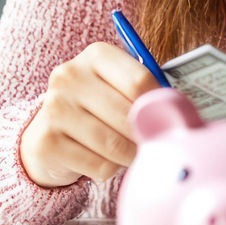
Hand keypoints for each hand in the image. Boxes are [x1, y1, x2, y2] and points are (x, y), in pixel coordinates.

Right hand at [19, 42, 158, 187]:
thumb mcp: (120, 89)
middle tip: (148, 143)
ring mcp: (54, 108)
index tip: (164, 118)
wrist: (49, 133)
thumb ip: (148, 93)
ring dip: (128, 156)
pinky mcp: (46, 142)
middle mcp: (70, 76)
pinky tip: (100, 160)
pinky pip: (98, 165)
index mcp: (96, 55)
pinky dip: (108, 170)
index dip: (158, 105)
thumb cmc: (98, 109)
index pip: (140, 81)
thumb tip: (180, 113)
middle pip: (128, 115)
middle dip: (144, 136)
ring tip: (125, 153)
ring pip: (114, 145)